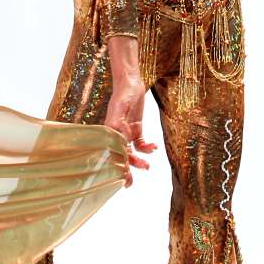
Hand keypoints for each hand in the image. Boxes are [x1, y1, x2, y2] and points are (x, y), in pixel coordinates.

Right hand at [104, 35, 157, 182]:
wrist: (131, 79)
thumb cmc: (123, 92)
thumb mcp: (121, 106)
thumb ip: (118, 122)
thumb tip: (120, 139)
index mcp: (109, 130)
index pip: (110, 152)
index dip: (114, 165)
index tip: (120, 178)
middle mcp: (116, 132)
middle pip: (119, 154)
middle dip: (124, 169)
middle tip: (130, 183)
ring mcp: (126, 130)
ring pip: (130, 151)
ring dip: (138, 160)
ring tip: (147, 167)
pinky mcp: (135, 127)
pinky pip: (140, 142)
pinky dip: (147, 147)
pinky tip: (153, 148)